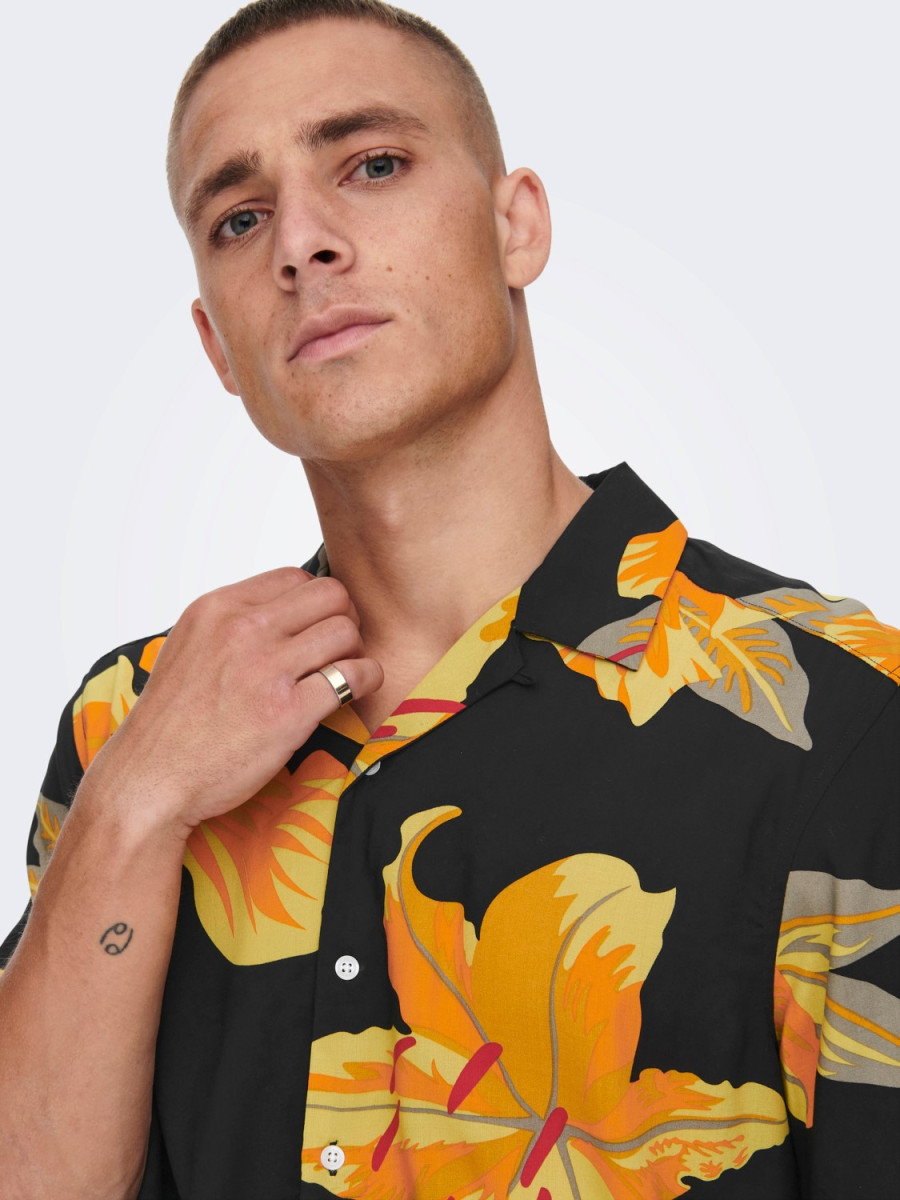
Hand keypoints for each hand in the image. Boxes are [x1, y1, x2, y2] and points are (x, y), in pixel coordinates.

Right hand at [81, 567, 382, 839]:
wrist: (150, 779)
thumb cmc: (171, 720)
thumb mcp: (188, 646)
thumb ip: (231, 624)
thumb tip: (280, 611)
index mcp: (217, 608)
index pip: (294, 577)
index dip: (315, 601)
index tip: (315, 626)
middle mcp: (243, 631)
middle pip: (330, 595)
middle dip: (344, 617)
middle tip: (338, 647)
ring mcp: (266, 670)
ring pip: (345, 631)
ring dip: (355, 650)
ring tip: (343, 672)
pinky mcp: (288, 712)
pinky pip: (353, 676)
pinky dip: (367, 680)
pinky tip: (358, 690)